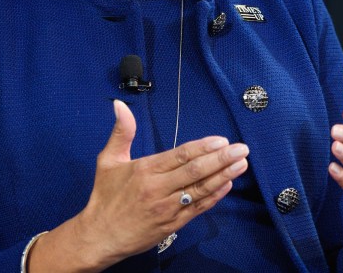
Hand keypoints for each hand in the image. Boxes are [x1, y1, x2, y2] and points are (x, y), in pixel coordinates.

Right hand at [68, 100, 248, 268]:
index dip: (203, 147)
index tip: (221, 140)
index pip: (180, 156)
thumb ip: (121, 132)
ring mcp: (167, 209)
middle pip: (195, 171)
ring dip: (223, 176)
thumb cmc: (105, 196)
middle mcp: (158, 189)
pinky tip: (227, 185)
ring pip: (200, 190)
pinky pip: (198, 209)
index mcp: (145, 170)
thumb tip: (120, 105)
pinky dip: (214, 197)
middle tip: (241, 149)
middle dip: (221, 159)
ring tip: (241, 164)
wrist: (100, 235)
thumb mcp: (108, 160)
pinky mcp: (173, 225)